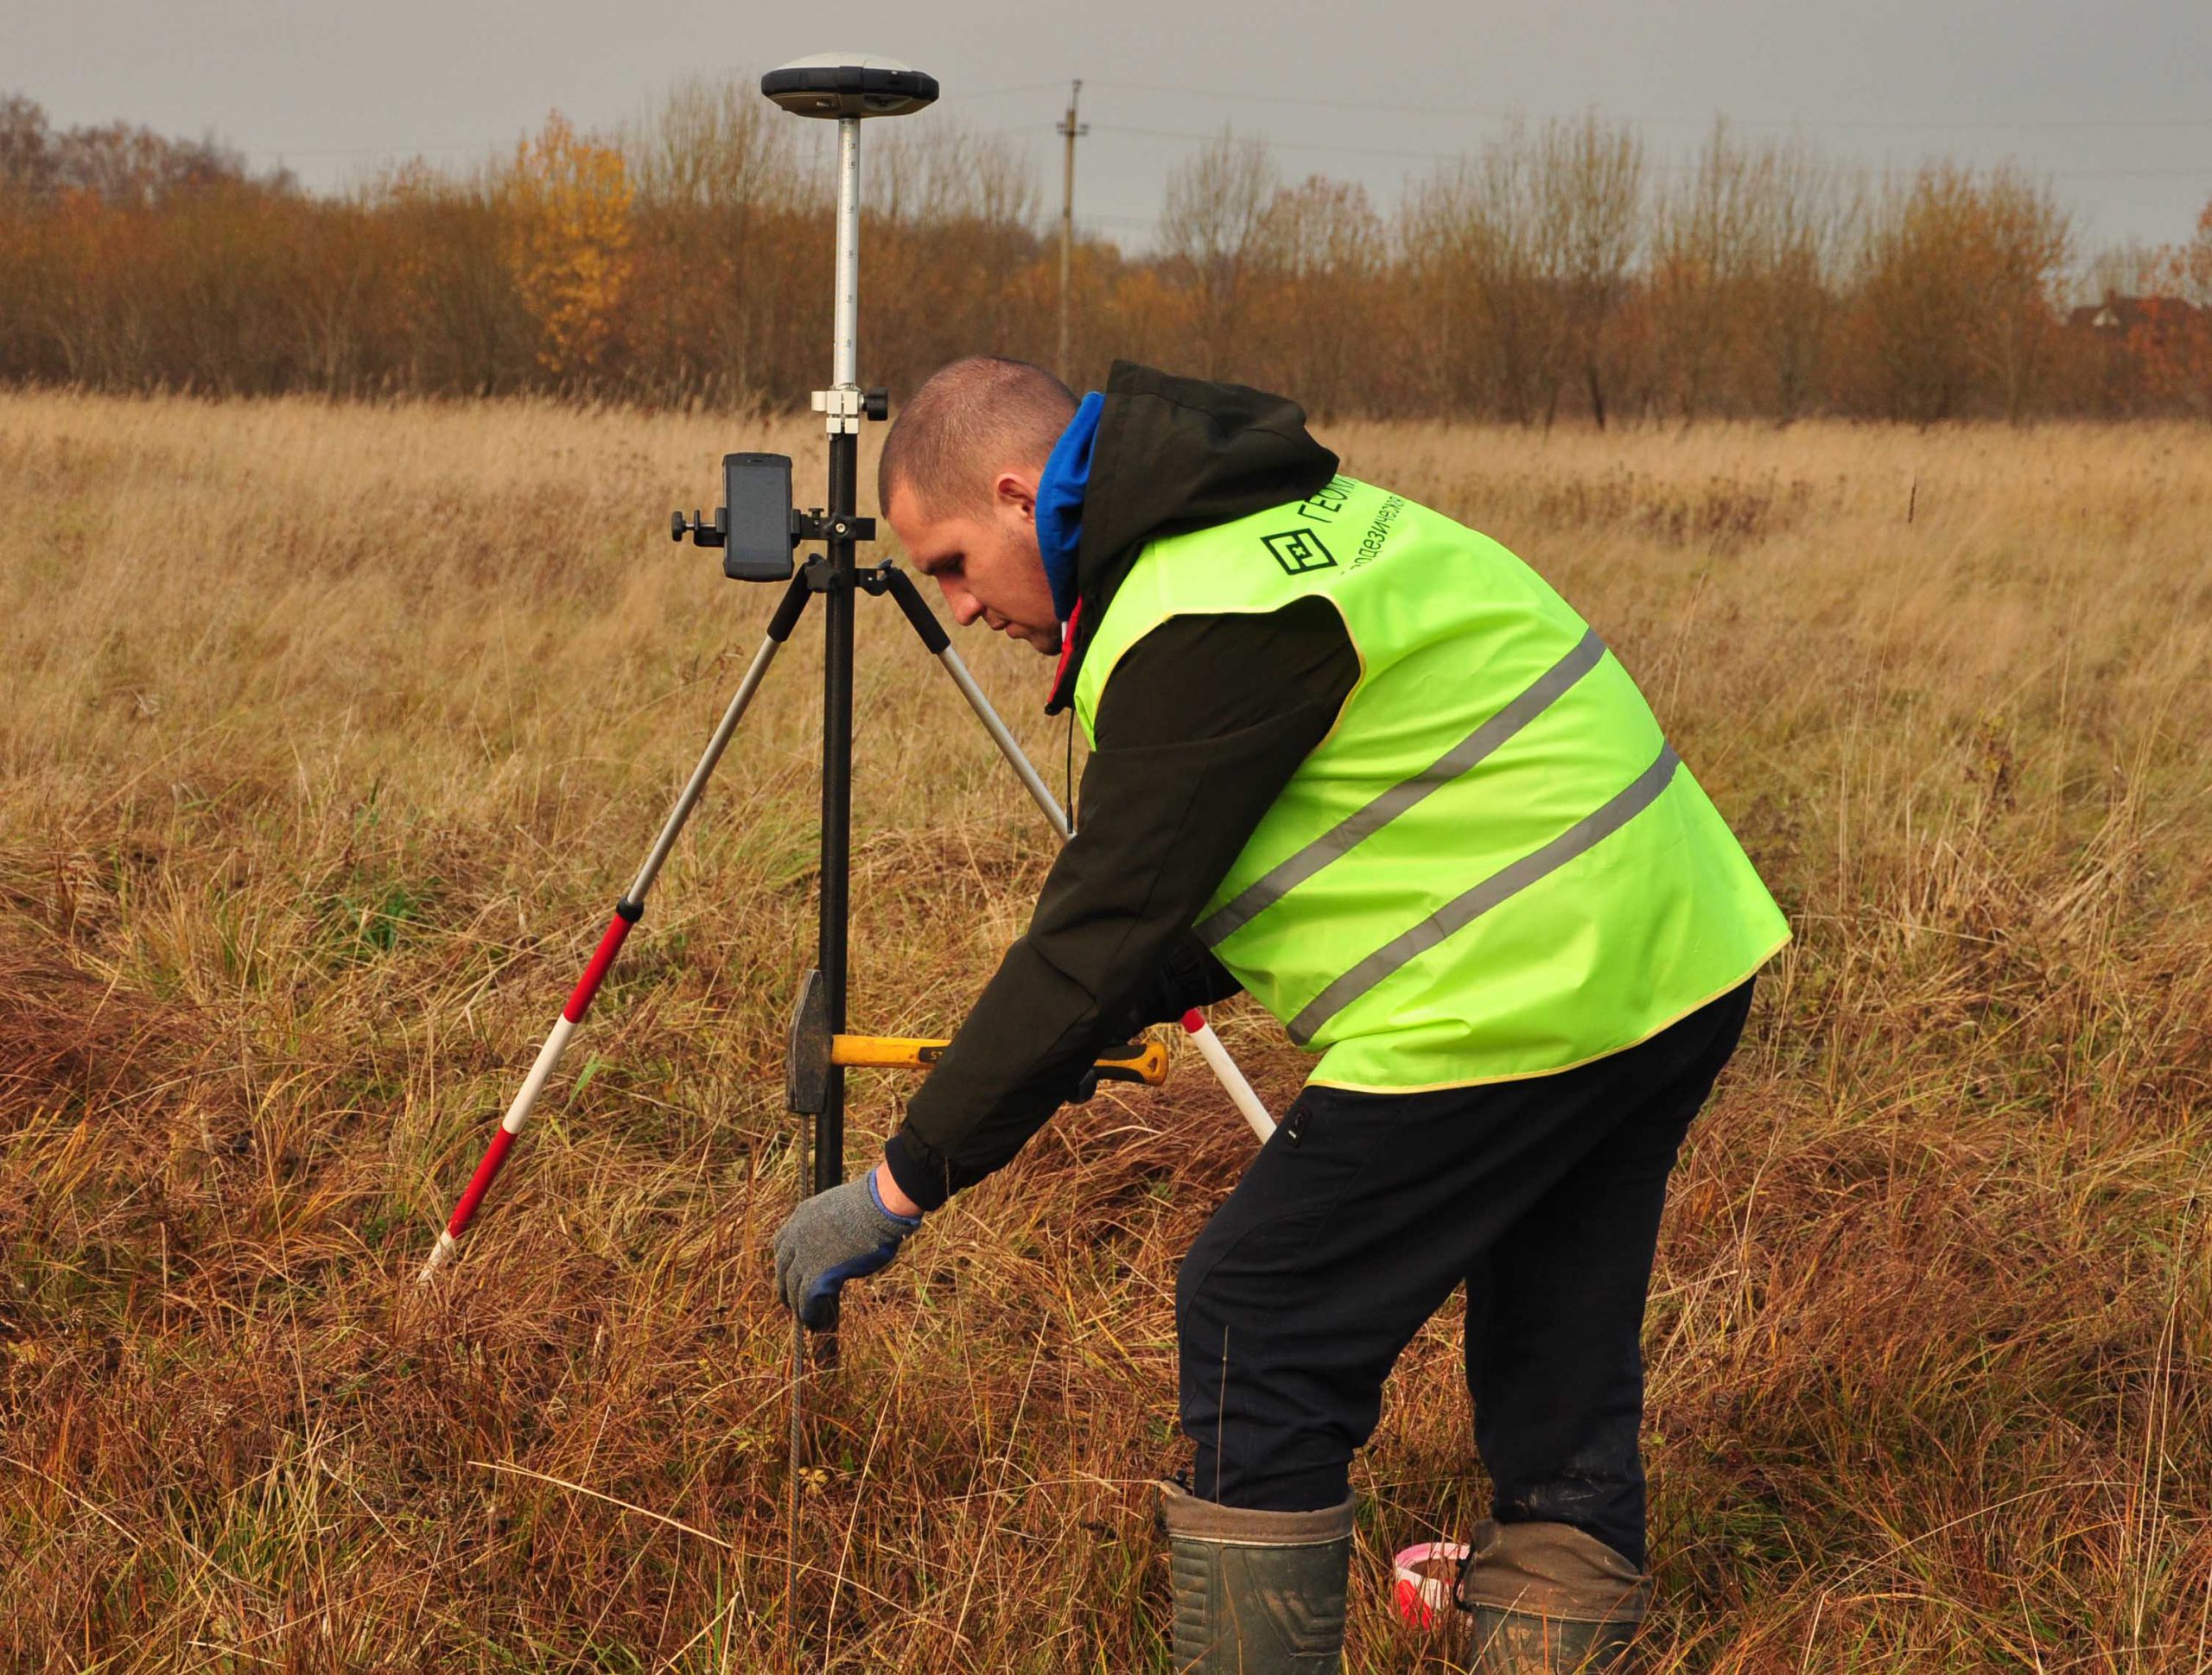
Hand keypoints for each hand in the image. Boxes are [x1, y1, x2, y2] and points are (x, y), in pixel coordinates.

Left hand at [771, 1170, 922, 1328]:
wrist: (877, 1207)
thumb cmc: (874, 1204)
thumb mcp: (843, 1209)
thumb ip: (834, 1225)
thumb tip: (843, 1240)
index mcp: (802, 1215)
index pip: (782, 1242)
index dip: (786, 1261)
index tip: (790, 1271)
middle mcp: (797, 1236)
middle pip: (783, 1268)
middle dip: (785, 1286)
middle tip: (790, 1299)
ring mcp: (804, 1256)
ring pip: (792, 1288)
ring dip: (797, 1305)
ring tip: (805, 1318)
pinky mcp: (816, 1276)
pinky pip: (807, 1302)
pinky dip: (810, 1315)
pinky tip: (816, 1324)